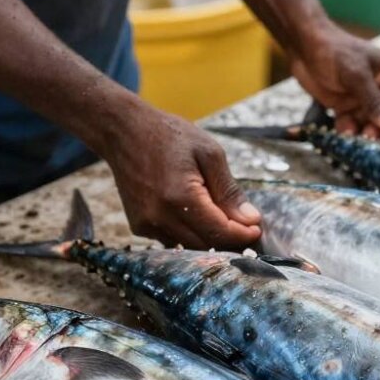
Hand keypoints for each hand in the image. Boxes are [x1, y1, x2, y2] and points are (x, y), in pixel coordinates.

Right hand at [103, 104, 260, 249]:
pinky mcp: (139, 227)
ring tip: (222, 220)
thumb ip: (229, 191)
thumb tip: (250, 220)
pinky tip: (195, 215)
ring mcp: (146, 224)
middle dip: (229, 240)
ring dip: (209, 240)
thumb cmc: (169, 136)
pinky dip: (189, 234)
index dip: (242, 235)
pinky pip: (172, 240)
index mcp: (180, 197)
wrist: (123, 131)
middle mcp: (160, 216)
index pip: (219, 232)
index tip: (257, 230)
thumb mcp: (209, 153)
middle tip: (245, 227)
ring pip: (189, 247)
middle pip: (205, 245)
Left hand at [289, 24, 379, 136]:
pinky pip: (354, 127)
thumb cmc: (334, 51)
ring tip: (353, 137)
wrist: (303, 47)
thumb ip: (375, 101)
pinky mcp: (350, 109)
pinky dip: (348, 132)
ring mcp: (367, 101)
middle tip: (370, 140)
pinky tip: (342, 130)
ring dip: (364, 136)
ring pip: (373, 128)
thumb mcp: (356, 75)